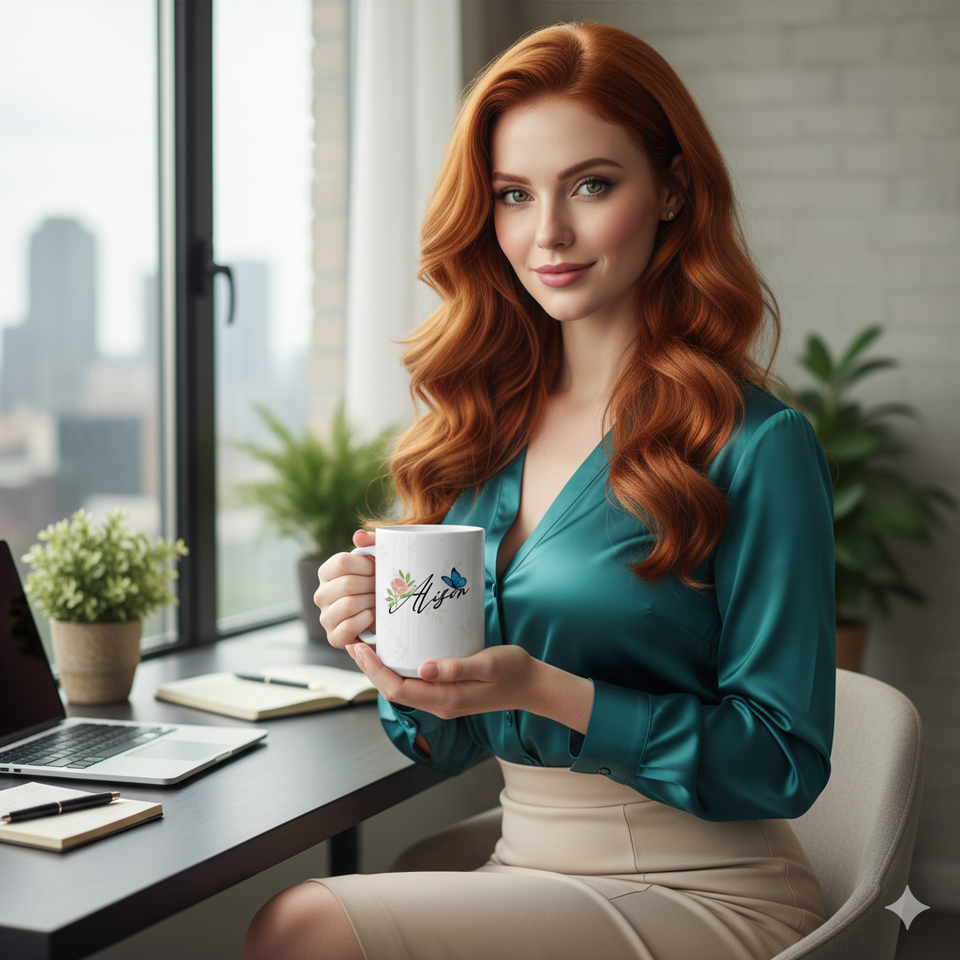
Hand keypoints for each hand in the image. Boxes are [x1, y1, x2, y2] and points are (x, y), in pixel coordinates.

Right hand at [315, 530, 376, 649]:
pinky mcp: (333, 638)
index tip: (377, 569)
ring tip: (379, 602)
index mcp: (327, 573)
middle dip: (371, 586)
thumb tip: (358, 536)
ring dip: (371, 603)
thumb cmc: (380, 585)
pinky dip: (365, 620)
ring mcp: (325, 617)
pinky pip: (347, 627)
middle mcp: (321, 595)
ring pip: (348, 605)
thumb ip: (371, 543)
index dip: (365, 565)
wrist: (386, 618)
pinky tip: (373, 617)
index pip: (341, 562)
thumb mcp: (379, 561)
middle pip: (347, 584)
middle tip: (382, 588)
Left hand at [346, 643, 540, 719]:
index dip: (374, 670)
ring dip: (382, 670)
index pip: (398, 689)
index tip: (361, 648)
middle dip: (371, 669)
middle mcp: (440, 704)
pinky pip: (415, 685)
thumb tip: (422, 668)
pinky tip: (396, 653)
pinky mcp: (448, 693)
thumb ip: (456, 668)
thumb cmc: (514, 671)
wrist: (532, 686)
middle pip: (394, 691)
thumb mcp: (488, 664)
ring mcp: (443, 701)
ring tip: (368, 646)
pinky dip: (398, 670)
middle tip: (355, 643)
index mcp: (447, 700)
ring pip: (402, 689)